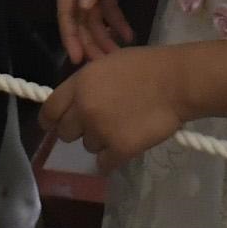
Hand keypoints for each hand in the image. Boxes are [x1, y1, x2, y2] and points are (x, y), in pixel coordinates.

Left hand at [42, 47, 191, 171]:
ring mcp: (101, 131)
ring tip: (124, 126)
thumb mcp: (108, 63)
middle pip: (65, 133)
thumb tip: (74, 103)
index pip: (50, 110)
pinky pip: (104, 164)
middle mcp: (84, 108)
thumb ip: (87, 84)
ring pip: (89, 146)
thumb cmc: (146, 66)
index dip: (50, 120)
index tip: (55, 124)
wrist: (177, 82)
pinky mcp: (119, 150)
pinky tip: (127, 144)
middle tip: (100, 123)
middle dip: (80, 130)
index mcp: (80, 84)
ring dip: (102, 141)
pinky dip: (114, 157)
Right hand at [55, 0, 141, 62]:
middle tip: (102, 66)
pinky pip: (109, 7)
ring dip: (104, 36)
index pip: (66, 11)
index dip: (69, 35)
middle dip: (89, 42)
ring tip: (117, 57)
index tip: (76, 58)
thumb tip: (84, 9)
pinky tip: (128, 34)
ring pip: (95, 17)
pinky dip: (117, 21)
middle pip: (80, 19)